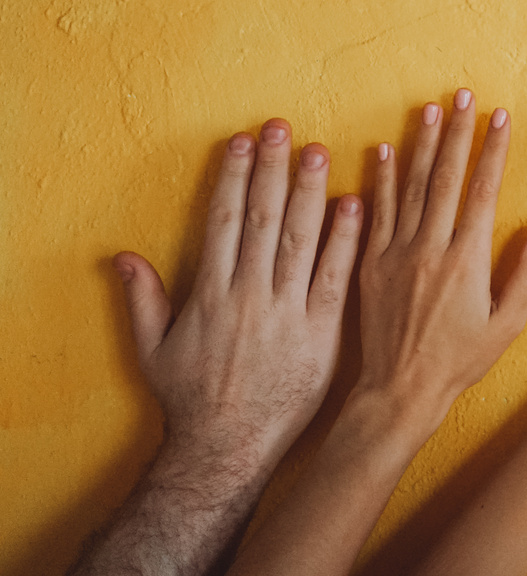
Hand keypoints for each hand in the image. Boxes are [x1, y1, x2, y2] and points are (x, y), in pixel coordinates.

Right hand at [115, 118, 362, 472]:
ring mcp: (287, 311)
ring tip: (320, 150)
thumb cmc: (191, 400)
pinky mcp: (321, 331)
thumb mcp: (153, 351)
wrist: (228, 448)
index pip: (224, 221)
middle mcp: (250, 295)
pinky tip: (355, 203)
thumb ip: (142, 300)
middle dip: (273, 169)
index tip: (242, 142)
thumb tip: (123, 257)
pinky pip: (335, 276)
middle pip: (263, 218)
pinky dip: (345, 239)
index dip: (234, 177)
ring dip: (310, 192)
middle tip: (284, 127)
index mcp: (211, 294)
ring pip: (300, 239)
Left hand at [356, 90, 526, 426]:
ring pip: (409, 187)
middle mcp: (429, 248)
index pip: (481, 191)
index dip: (492, 150)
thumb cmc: (460, 362)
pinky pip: (375, 212)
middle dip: (457, 132)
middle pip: (444, 177)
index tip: (500, 117)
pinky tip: (384, 150)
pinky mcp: (370, 264)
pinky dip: (380, 179)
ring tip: (430, 108)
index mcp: (466, 260)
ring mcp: (396, 253)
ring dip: (421, 144)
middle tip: (464, 96)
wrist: (400, 390)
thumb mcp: (507, 325)